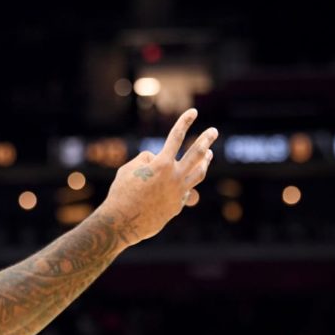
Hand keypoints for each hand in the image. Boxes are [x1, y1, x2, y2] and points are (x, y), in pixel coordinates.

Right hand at [101, 108, 217, 244]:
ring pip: (198, 173)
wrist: (122, 222)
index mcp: (161, 164)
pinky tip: (180, 183)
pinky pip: (184, 191)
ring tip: (209, 154)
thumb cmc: (121, 193)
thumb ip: (146, 161)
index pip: (176, 137)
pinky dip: (182, 184)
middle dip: (206, 140)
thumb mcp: (129, 169)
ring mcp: (179, 193)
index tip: (193, 112)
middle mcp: (175, 177)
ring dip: (205, 162)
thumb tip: (158, 163)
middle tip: (213, 131)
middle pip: (197, 154)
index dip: (185, 122)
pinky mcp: (178, 206)